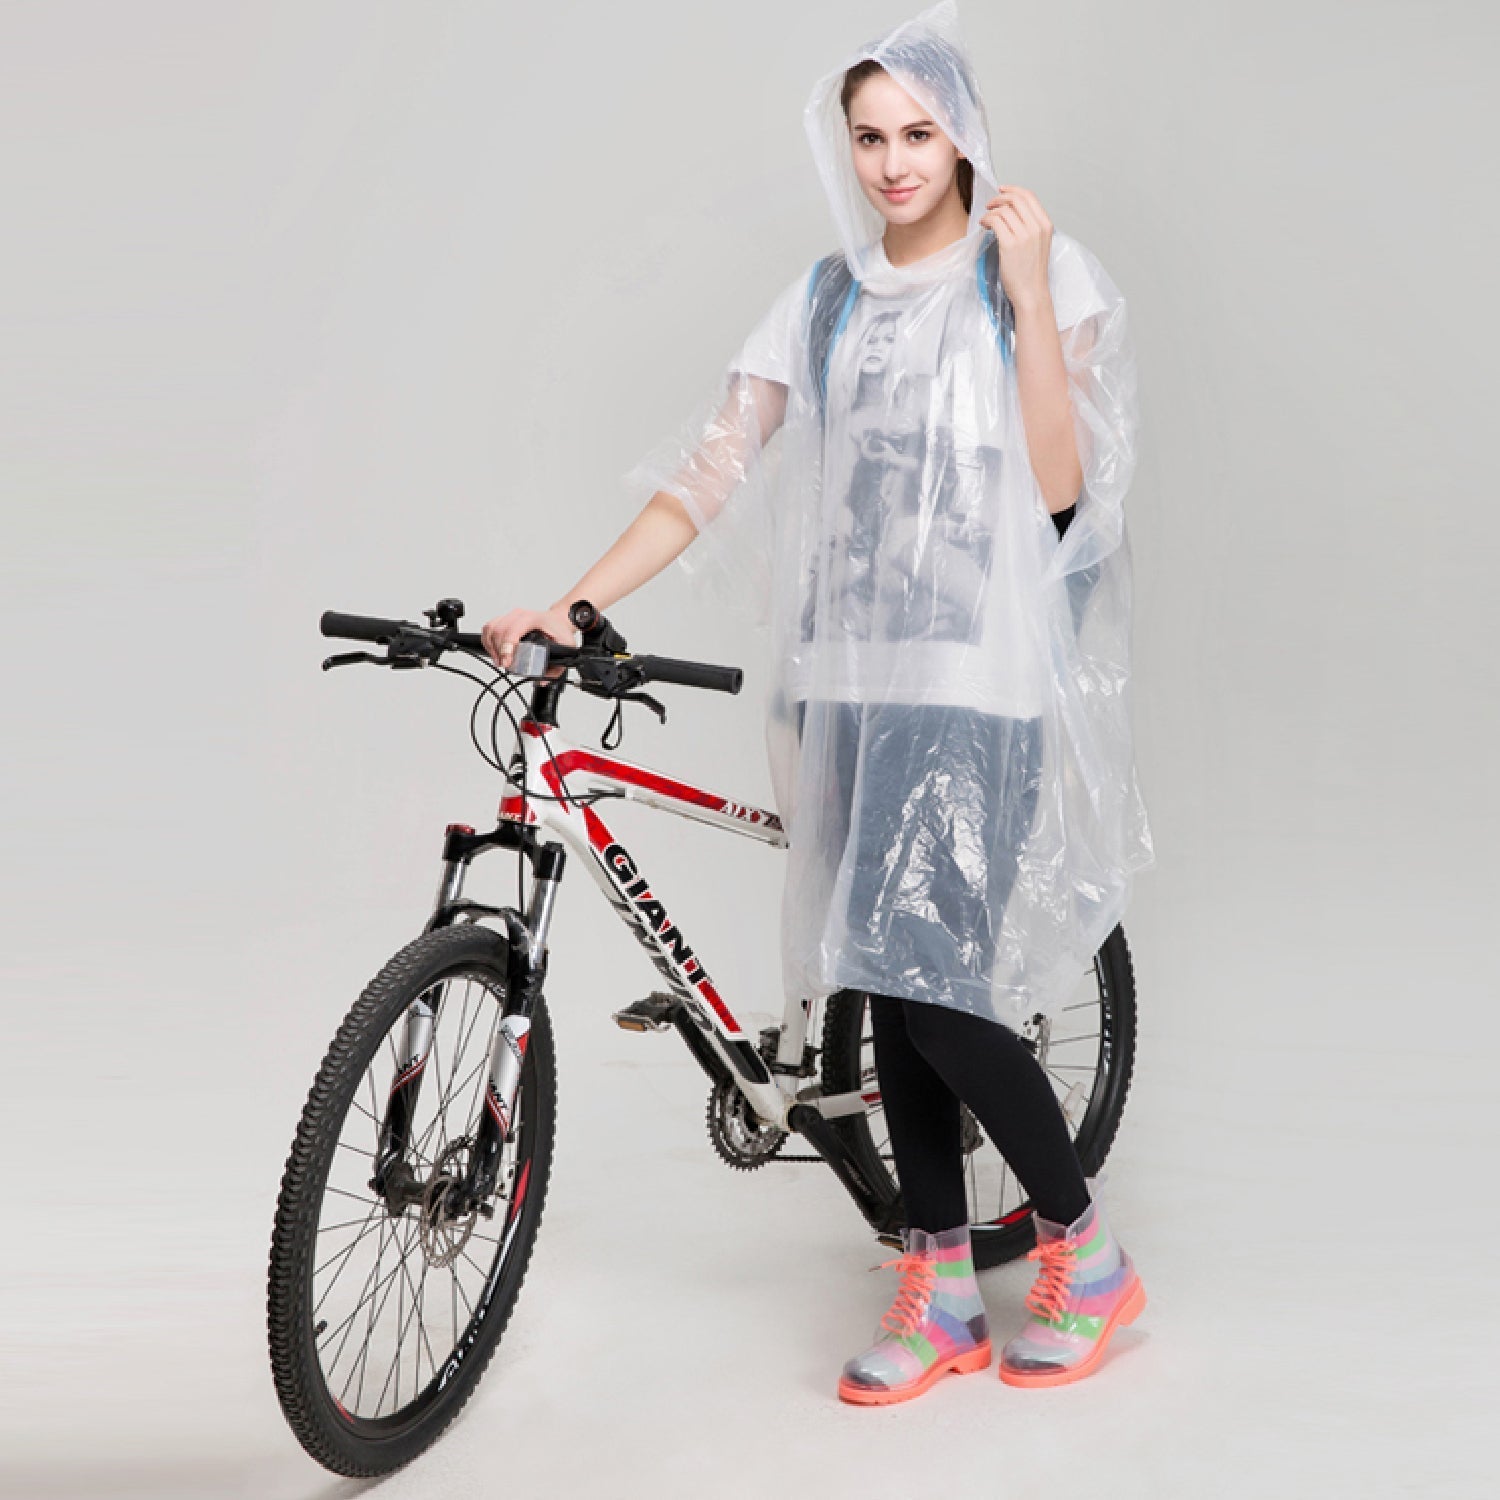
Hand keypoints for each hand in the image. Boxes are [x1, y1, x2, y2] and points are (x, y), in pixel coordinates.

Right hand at [480, 603, 577, 678]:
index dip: (506, 648)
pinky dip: (488, 640)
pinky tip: (493, 650)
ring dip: (491, 646)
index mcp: (534, 619)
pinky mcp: (505, 618)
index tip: (507, 663)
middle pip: (499, 630)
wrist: (558, 620)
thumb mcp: (565, 648)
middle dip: (497, 651)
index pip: (513, 631)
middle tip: (503, 664)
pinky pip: (489, 627)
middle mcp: (521, 614)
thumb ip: (556, 668)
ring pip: (491, 628)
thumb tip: (541, 681)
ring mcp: (511, 615)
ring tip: (498, 660)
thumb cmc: (560, 631)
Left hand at [979, 184, 1052, 310]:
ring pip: (1003, 210)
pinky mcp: (1010, 244)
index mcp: (1045, 224)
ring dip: (990, 211)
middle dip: (999, 198)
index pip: (1029, 196)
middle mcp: (1036, 227)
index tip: (1002, 190)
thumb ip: (1030, 226)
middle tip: (990, 204)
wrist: (1031, 293)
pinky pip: (995, 221)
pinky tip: (984, 226)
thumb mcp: (1038, 243)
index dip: (1013, 190)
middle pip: (1016, 199)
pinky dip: (987, 220)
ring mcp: (1024, 235)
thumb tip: (1011, 211)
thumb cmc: (1031, 272)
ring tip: (986, 220)